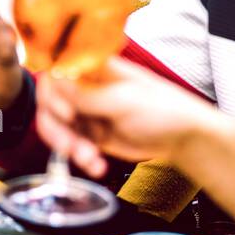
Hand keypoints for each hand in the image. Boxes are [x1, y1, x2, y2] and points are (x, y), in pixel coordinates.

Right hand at [35, 57, 219, 177]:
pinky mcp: (92, 135)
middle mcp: (86, 88)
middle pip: (50, 105)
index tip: (66, 114)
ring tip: (90, 159)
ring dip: (69, 148)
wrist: (183, 137)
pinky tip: (96, 164)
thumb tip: (55, 80)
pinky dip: (81, 158)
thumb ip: (87, 95)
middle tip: (71, 146)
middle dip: (58, 130)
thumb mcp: (123, 101)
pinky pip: (73, 146)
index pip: (56, 75)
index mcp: (93, 69)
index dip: (53, 97)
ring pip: (59, 129)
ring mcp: (88, 112)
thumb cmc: (163, 108)